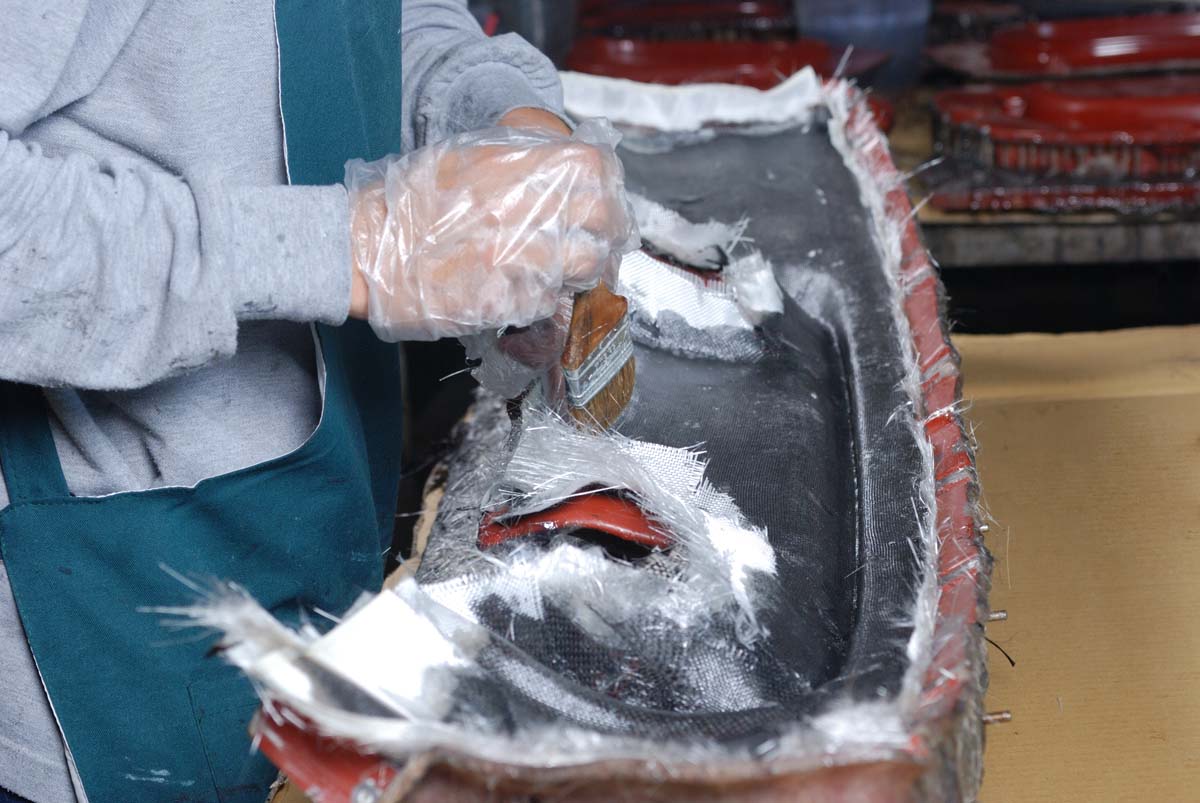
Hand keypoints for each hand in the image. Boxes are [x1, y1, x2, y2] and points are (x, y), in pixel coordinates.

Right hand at [346, 118, 635, 341]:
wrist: (367, 251)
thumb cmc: (408, 204)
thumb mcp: (462, 158)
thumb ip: (516, 162)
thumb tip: (562, 173)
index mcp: (515, 167)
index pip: (594, 168)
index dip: (603, 186)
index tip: (598, 200)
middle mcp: (526, 210)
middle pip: (602, 221)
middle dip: (602, 232)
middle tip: (589, 242)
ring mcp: (521, 257)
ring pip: (585, 266)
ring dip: (580, 269)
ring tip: (559, 270)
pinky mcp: (510, 299)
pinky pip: (550, 299)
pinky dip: (543, 297)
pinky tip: (521, 289)